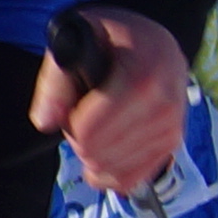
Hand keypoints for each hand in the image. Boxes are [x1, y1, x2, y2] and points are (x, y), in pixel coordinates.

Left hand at [31, 4, 188, 194]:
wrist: (157, 43)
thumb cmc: (114, 38)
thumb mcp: (78, 38)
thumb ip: (55, 80)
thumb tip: (45, 123)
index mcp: (142, 77)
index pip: (89, 131)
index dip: (69, 121)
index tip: (75, 101)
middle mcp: (164, 108)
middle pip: (97, 153)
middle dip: (80, 137)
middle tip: (89, 110)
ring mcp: (171, 131)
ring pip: (111, 170)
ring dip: (96, 153)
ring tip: (104, 120)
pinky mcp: (172, 147)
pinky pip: (130, 180)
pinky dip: (111, 171)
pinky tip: (108, 149)